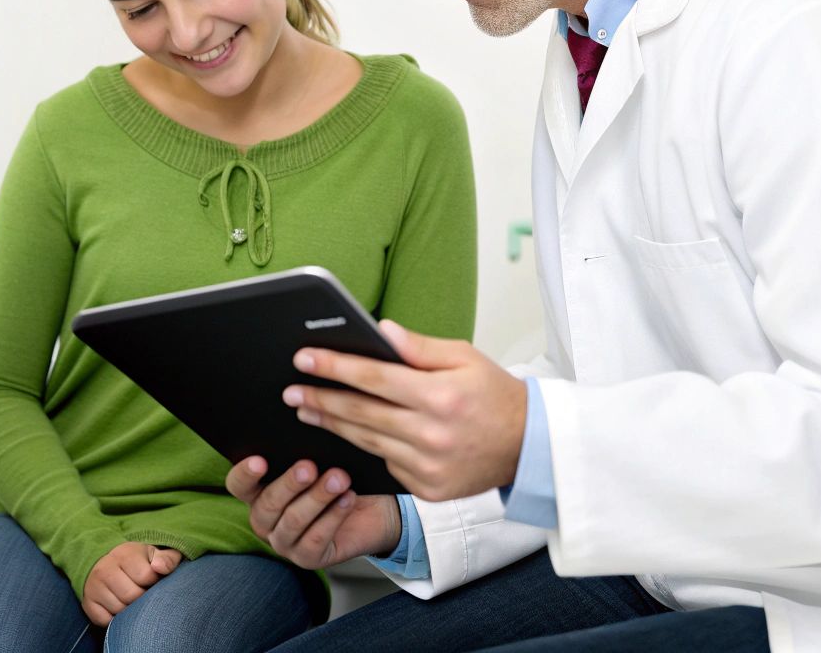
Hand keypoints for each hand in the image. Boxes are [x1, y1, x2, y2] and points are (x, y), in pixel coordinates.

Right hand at [80, 541, 182, 626]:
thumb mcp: (154, 554)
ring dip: (130, 610)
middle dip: (143, 598)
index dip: (153, 581)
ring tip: (132, 600)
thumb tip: (160, 568)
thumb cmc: (136, 561)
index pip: (145, 576)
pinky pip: (106, 621)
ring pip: (120, 610)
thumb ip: (167, 558)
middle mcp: (104, 569)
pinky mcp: (87, 603)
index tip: (152, 579)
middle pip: (132, 596)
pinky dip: (115, 619)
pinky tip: (119, 607)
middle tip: (143, 592)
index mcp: (123, 554)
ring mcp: (94, 587)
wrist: (105, 563)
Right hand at [225, 457, 400, 568]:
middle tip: (309, 467)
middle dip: (289, 484)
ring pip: (292, 521)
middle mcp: (264, 520)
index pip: (238, 484)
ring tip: (339, 479)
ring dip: (317, 498)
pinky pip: (315, 540)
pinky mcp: (307, 559)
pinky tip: (347, 499)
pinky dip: (333, 517)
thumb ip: (300, 454)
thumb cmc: (334, 475)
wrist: (369, 506)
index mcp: (256, 493)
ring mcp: (284, 542)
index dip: (245, 473)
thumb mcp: (316, 461)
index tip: (261, 460)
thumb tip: (300, 436)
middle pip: (267, 504)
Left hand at [284, 320, 527, 501]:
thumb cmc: (495, 396)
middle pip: (361, 413)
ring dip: (332, 425)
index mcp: (440, 395)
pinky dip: (364, 449)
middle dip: (321, 398)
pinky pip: (386, 464)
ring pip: (367, 442)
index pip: (373, 378)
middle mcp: (432, 434)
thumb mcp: (464, 357)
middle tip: (291, 389)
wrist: (529, 447)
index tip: (303, 359)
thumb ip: (419, 347)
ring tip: (306, 409)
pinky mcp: (428, 489)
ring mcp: (429, 467)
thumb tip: (382, 331)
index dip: (334, 367)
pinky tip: (345, 434)